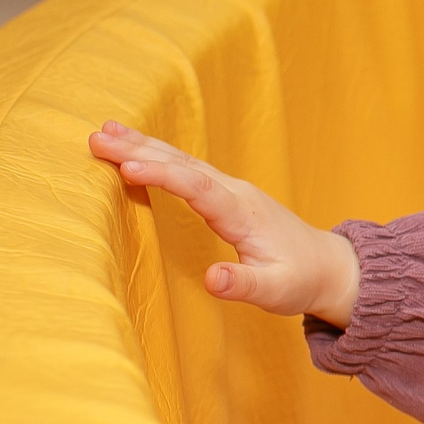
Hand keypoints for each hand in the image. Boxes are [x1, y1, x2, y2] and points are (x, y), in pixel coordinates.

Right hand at [88, 122, 361, 325]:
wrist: (328, 267)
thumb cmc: (299, 281)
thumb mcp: (275, 292)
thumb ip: (243, 285)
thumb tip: (210, 279)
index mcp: (243, 214)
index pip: (198, 188)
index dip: (164, 176)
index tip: (127, 167)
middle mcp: (235, 193)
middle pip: (183, 165)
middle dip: (140, 151)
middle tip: (96, 138)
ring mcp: (231, 189)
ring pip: (183, 160)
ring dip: (143, 146)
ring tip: (103, 131)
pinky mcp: (226, 192)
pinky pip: (187, 167)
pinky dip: (158, 155)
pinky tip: (133, 146)